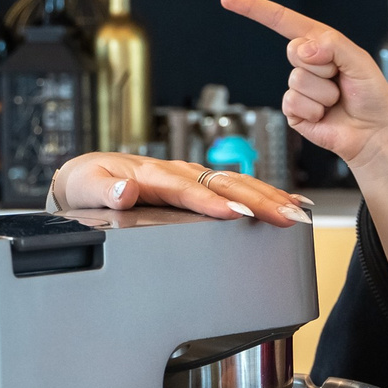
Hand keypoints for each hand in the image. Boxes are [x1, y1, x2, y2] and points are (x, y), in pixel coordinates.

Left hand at [51, 153, 308, 225]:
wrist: (93, 177)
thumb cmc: (92, 183)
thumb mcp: (90, 186)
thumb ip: (106, 190)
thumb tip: (125, 190)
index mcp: (154, 174)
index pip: (187, 189)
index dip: (210, 202)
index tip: (233, 213)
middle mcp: (180, 172)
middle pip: (225, 184)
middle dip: (258, 199)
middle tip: (286, 215)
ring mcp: (195, 177)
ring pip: (239, 183)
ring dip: (269, 197)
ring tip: (297, 212)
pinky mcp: (204, 185)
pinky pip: (240, 187)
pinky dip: (266, 195)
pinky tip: (289, 204)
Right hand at [219, 0, 387, 174]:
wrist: (372, 134)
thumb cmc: (371, 96)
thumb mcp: (360, 61)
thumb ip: (332, 46)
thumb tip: (301, 49)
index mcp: (320, 44)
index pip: (283, 21)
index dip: (255, 9)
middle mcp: (306, 64)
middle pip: (294, 52)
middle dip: (322, 66)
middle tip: (339, 79)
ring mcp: (298, 87)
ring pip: (297, 81)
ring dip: (323, 93)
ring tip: (336, 100)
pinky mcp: (293, 111)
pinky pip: (294, 103)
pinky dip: (314, 110)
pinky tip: (325, 115)